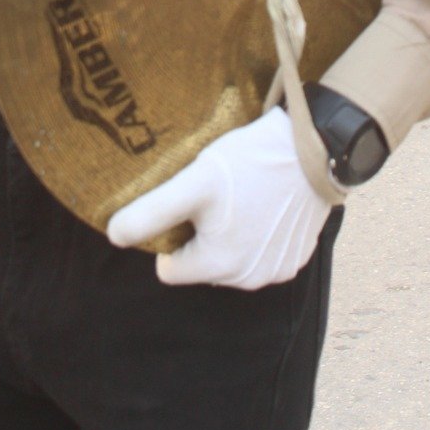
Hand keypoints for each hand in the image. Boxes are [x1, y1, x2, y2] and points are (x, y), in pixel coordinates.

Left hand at [107, 106, 330, 289]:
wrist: (314, 149)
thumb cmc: (251, 163)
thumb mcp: (195, 181)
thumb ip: (153, 211)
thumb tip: (115, 236)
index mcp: (219, 267)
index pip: (170, 266)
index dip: (171, 233)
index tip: (185, 204)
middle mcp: (249, 280)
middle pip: (202, 263)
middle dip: (201, 233)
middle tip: (213, 195)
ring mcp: (276, 271)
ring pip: (230, 258)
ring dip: (228, 233)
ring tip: (238, 195)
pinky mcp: (296, 257)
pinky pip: (260, 252)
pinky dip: (256, 232)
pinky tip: (262, 201)